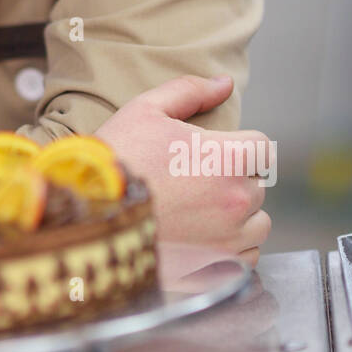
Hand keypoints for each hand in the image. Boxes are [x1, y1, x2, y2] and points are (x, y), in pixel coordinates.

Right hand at [93, 74, 271, 265]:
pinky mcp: (217, 269)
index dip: (240, 146)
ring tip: (200, 211)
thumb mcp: (146, 110)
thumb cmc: (117, 158)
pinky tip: (200, 237)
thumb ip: (190, 91)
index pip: (263, 148)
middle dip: (234, 180)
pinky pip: (245, 257)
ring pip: (257, 223)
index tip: (215, 153)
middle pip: (258, 185)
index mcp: (228, 158)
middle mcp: (237, 200)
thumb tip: (224, 83)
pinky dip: (231, 249)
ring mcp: (229, 239)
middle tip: (195, 182)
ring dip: (239, 216)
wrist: (87, 215)